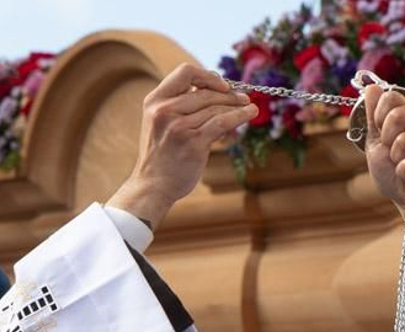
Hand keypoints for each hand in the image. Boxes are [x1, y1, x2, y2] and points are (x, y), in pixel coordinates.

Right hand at [107, 63, 257, 229]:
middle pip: (205, 92)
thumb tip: (218, 91)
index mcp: (155, 101)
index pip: (185, 73)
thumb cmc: (161, 156)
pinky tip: (250, 113)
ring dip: (237, 105)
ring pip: (216, 107)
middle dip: (228, 94)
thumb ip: (181, 106)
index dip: (207, 76)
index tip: (222, 85)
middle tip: (244, 98)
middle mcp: (164, 111)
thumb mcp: (162, 123)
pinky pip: (222, 122)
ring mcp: (178, 127)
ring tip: (250, 106)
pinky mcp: (194, 142)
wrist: (153, 186)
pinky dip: (239, 116)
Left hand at [362, 85, 404, 254]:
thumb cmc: (393, 172)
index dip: (378, 119)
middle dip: (387, 141)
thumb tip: (371, 87)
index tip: (383, 137)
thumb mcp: (376, 143)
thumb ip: (374, 117)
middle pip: (396, 116)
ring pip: (403, 140)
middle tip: (395, 154)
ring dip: (396, 160)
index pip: (389, 97)